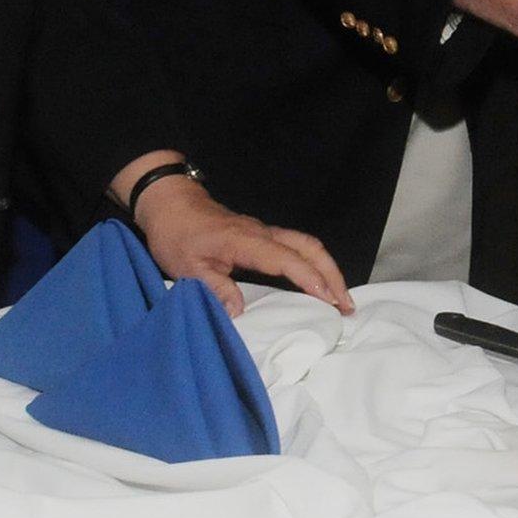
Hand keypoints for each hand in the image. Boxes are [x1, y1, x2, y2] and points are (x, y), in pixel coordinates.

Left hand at [117, 156, 352, 314]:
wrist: (171, 203)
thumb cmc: (177, 235)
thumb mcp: (187, 268)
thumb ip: (215, 289)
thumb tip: (240, 313)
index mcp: (246, 241)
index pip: (287, 260)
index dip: (310, 279)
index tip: (330, 301)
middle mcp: (262, 234)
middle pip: (309, 248)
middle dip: (332, 275)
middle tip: (346, 305)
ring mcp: (264, 232)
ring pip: (306, 245)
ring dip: (327, 269)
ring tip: (339, 297)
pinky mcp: (261, 236)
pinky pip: (296, 247)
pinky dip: (313, 263)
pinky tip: (316, 282)